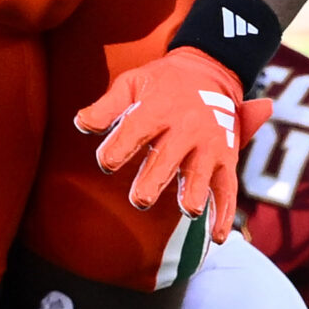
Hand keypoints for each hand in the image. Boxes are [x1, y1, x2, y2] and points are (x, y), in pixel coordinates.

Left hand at [77, 48, 271, 246]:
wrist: (209, 71)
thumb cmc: (161, 83)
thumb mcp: (131, 83)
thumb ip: (106, 107)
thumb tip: (81, 124)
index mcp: (158, 109)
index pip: (136, 130)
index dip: (119, 148)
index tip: (106, 163)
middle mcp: (186, 128)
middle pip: (168, 158)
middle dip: (154, 179)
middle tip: (140, 200)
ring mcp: (209, 145)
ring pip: (202, 174)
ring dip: (195, 192)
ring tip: (188, 210)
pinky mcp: (227, 159)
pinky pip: (228, 189)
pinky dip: (225, 213)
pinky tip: (217, 236)